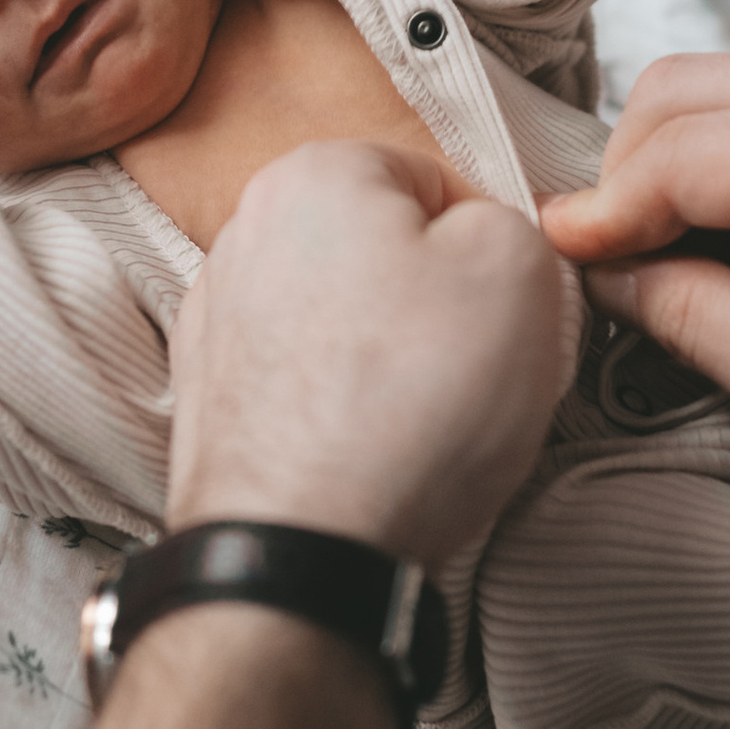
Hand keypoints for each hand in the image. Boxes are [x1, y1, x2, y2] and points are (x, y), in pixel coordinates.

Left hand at [169, 140, 571, 563]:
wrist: (304, 554)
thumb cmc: (406, 411)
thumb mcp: (519, 271)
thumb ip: (513, 220)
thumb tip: (487, 241)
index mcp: (315, 174)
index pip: (438, 180)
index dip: (489, 247)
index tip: (503, 304)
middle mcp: (243, 234)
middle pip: (382, 252)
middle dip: (433, 304)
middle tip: (467, 368)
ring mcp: (216, 321)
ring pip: (344, 322)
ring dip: (387, 362)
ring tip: (417, 422)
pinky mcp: (209, 403)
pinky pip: (307, 385)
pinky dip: (341, 411)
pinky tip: (370, 452)